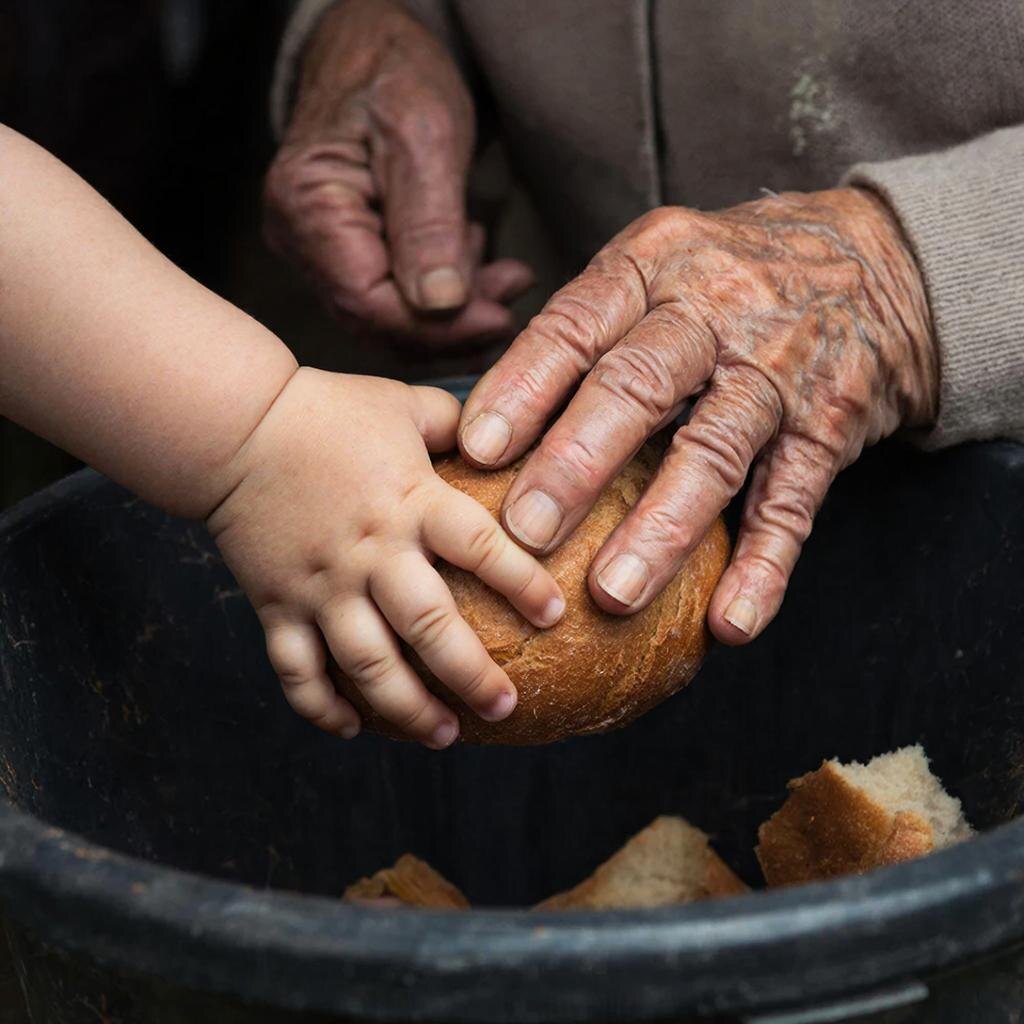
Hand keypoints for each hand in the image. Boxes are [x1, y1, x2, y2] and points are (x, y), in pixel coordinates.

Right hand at [208, 370, 563, 747]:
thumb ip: (455, 423)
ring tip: (444, 736)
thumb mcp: (402, 404)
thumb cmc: (327, 412)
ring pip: (368, 664)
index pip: (480, 547)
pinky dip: (321, 707)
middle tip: (504, 706)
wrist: (235, 428)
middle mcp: (372, 553)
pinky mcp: (277, 605)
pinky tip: (351, 729)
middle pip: (430, 626)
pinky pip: (297, 670)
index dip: (522, 583)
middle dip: (472, 675)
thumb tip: (502, 435)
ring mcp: (322, 586)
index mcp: (411, 501)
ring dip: (408, 708)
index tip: (553, 615)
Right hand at [263, 0, 532, 348]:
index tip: (499, 319)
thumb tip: (439, 304)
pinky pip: (394, 299)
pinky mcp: (344, 256)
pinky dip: (443, 297)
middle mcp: (299, 241)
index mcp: (308, 207)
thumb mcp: (425, 135)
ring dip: (455, 312)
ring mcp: (316, 253)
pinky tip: (480, 272)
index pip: (368, 303)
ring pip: (390, 319)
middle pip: (377, 322)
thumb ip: (430, 223)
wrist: (373, 52)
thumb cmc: (394, 74)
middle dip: (452, 323)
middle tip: (512, 298)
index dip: (437, 328)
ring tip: (506, 279)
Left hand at [458, 188, 937, 642]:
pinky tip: (732, 624)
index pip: (576, 326)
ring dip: (662, 527)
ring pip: (714, 453)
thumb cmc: (726, 279)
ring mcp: (776, 374)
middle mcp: (714, 312)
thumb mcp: (654, 265)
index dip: (523, 388)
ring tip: (613, 595)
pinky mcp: (829, 428)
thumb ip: (583, 329)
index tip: (476, 450)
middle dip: (577, 461)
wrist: (873, 261)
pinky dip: (765, 568)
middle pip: (638, 385)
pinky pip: (794, 504)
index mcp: (653, 266)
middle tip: (526, 531)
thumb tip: (483, 424)